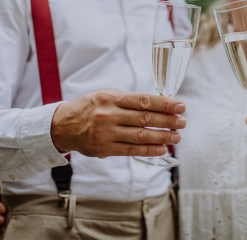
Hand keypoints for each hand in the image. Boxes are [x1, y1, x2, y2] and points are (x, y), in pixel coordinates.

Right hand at [51, 89, 185, 157]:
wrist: (63, 125)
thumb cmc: (90, 108)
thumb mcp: (106, 96)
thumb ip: (129, 101)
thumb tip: (159, 105)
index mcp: (111, 98)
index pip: (143, 101)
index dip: (164, 104)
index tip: (180, 106)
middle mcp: (109, 115)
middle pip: (144, 118)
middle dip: (167, 120)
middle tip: (183, 122)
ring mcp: (106, 133)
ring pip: (140, 136)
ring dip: (162, 136)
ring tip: (177, 136)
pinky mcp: (105, 149)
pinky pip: (131, 150)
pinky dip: (149, 150)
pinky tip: (163, 149)